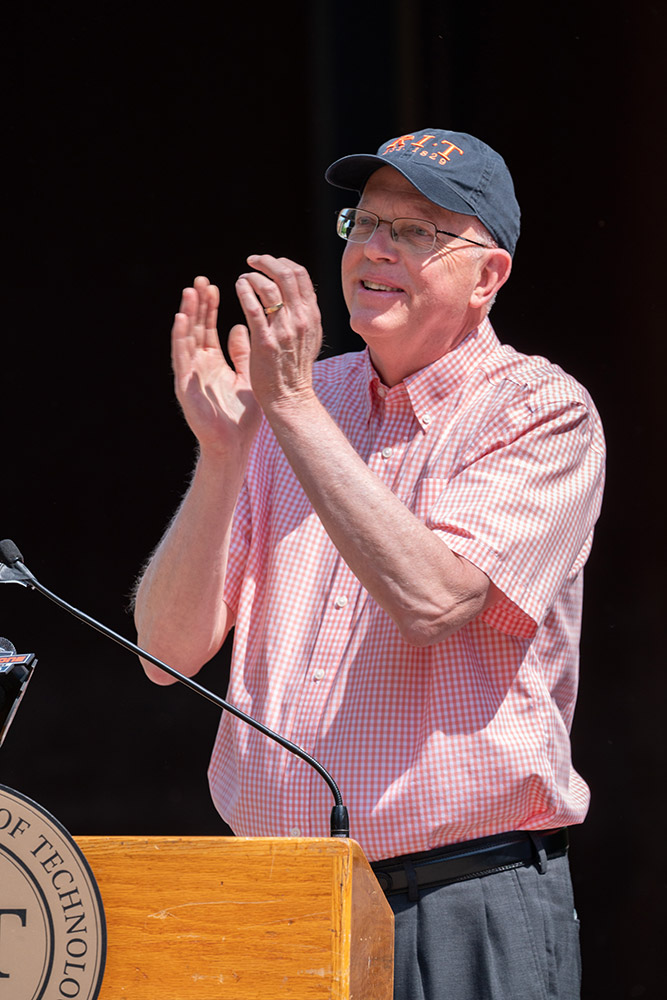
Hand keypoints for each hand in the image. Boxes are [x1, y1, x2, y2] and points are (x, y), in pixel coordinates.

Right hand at [172, 276, 260, 454]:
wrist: (234, 445)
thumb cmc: (242, 416)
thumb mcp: (247, 376)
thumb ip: (242, 352)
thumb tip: (240, 326)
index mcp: (213, 362)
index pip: (208, 328)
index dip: (209, 307)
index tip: (214, 286)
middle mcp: (198, 365)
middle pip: (195, 328)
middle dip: (197, 304)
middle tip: (199, 280)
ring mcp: (190, 375)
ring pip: (186, 338)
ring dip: (186, 315)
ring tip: (189, 292)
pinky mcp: (185, 387)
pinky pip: (181, 358)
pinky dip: (180, 338)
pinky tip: (180, 320)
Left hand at [234, 255, 322, 410]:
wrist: (290, 397)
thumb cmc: (294, 368)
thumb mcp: (309, 337)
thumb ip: (303, 314)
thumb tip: (293, 291)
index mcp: (312, 316)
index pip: (301, 275)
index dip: (283, 262)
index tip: (269, 263)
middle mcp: (302, 319)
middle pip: (286, 274)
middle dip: (267, 262)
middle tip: (253, 261)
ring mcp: (284, 330)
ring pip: (269, 286)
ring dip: (252, 276)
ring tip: (244, 278)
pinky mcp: (265, 341)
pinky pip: (253, 306)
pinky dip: (244, 290)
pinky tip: (238, 287)